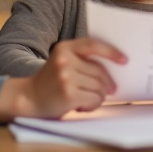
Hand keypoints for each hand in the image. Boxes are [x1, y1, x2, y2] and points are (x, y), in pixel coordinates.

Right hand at [0, 38, 126, 122]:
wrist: (27, 99)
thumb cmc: (50, 82)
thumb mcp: (62, 63)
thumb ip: (82, 61)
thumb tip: (114, 69)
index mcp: (64, 48)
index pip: (93, 45)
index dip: (111, 52)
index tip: (124, 60)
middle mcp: (64, 60)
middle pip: (100, 71)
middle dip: (107, 84)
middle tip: (110, 91)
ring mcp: (66, 77)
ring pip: (99, 87)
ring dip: (99, 96)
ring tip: (88, 99)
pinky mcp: (68, 94)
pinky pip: (94, 99)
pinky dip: (93, 105)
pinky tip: (82, 106)